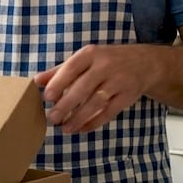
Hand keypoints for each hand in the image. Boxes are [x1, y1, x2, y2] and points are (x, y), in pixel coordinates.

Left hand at [34, 44, 156, 133]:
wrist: (145, 63)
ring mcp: (119, 81)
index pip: (72, 68)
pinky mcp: (128, 97)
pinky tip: (81, 129)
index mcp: (92, 53)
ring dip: (78, 118)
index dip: (59, 82)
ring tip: (64, 128)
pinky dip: (94, 123)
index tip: (47, 97)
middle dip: (66, 105)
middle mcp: (106, 66)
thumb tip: (37, 81)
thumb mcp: (86, 59)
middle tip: (52, 118)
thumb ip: (61, 70)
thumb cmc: (107, 60)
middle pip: (83, 88)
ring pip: (95, 103)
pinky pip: (109, 113)